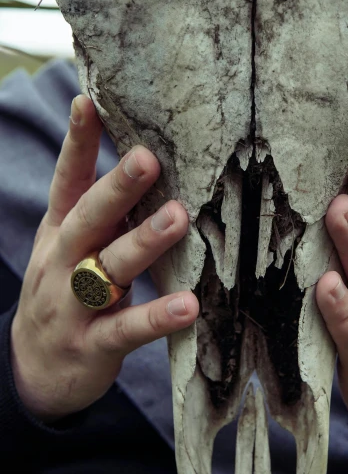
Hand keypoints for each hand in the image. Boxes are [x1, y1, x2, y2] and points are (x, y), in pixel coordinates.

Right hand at [11, 95, 198, 422]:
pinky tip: (188, 305)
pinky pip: (126, 330)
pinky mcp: (92, 346)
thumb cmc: (64, 290)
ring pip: (107, 269)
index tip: (88, 102)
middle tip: (146, 159)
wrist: (32, 370)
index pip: (66, 181)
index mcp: (59, 232)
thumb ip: (100, 210)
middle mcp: (61, 262)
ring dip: (142, 242)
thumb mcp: (69, 246)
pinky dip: (156, 318)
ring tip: (177, 218)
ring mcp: (73, 306)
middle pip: (88, 219)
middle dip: (116, 188)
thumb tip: (142, 157)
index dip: (76, 143)